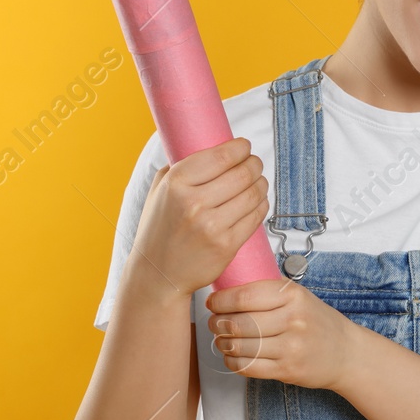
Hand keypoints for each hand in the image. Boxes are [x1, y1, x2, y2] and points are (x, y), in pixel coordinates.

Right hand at [125, 136, 268, 300]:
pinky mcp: (226, 245)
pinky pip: (256, 216)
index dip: (240, 148)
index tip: (244, 147)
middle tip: (254, 163)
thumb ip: (180, 165)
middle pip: (243, 173)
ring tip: (257, 181)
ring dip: (261, 183)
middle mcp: (194, 203)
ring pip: (254, 193)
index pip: (221, 156)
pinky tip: (256, 201)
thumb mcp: (160, 190)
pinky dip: (261, 205)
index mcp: (176, 183)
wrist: (158, 274)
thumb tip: (211, 144)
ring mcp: (212, 226)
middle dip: (254, 164)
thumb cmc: (160, 228)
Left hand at [204, 279, 360, 389]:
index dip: (221, 300)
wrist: (345, 352)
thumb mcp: (298, 296)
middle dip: (217, 323)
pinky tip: (232, 355)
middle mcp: (293, 319)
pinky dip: (232, 361)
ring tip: (221, 339)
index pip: (244, 296)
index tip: (213, 302)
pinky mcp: (287, 370)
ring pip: (240, 346)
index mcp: (293, 295)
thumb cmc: (316, 321)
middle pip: (238, 322)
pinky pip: (248, 367)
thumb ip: (268, 292)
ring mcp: (291, 347)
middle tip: (214, 322)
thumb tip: (226, 290)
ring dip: (222, 343)